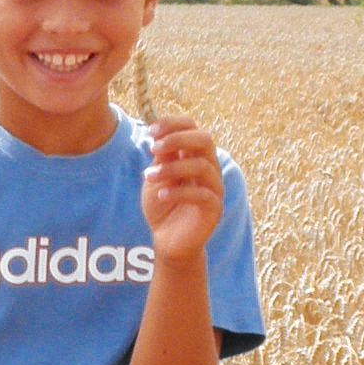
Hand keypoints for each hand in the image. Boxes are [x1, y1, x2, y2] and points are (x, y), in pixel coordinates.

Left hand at [142, 115, 223, 260]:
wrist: (168, 239)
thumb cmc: (163, 204)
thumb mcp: (156, 177)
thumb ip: (161, 158)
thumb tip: (158, 135)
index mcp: (194, 156)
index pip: (193, 128)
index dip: (173, 124)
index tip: (150, 131)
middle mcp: (208, 167)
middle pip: (205, 140)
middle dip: (178, 139)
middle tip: (154, 148)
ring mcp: (214, 187)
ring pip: (202, 166)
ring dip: (172, 168)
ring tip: (149, 177)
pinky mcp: (215, 207)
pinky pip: (202, 194)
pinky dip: (179, 192)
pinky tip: (161, 195)